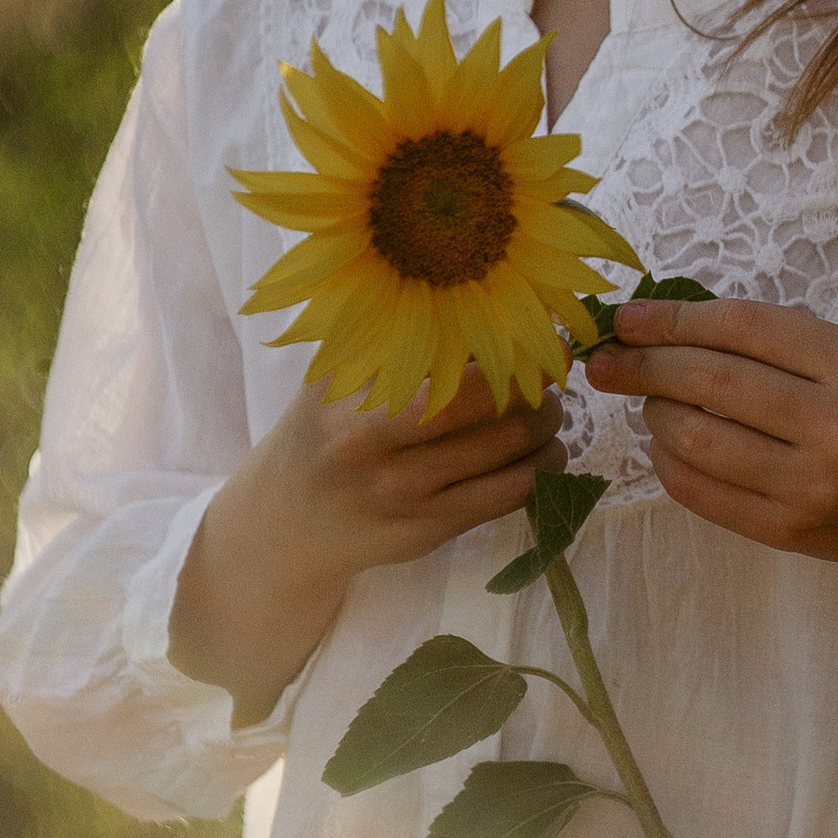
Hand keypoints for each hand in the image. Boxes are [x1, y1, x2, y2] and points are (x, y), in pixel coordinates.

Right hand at [171, 367, 561, 722]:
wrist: (287, 520)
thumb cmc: (322, 430)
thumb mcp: (337, 377)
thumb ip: (394, 343)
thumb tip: (483, 305)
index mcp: (356, 406)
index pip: (456, 382)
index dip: (514, 360)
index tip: (543, 341)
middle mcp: (379, 456)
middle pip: (493, 422)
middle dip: (539, 397)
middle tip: (550, 381)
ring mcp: (407, 499)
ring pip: (511, 463)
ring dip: (549, 435)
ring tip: (550, 415)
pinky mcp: (429, 532)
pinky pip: (506, 500)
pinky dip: (541, 474)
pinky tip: (544, 456)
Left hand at [585, 298, 837, 673]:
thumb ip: (772, 337)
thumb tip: (661, 323)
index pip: (743, 327)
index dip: (673, 318)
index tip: (626, 317)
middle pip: (711, 381)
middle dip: (644, 364)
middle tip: (604, 358)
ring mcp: (813, 487)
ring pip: (695, 437)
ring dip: (654, 412)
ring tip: (648, 401)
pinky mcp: (788, 532)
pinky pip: (699, 491)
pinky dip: (667, 461)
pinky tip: (667, 444)